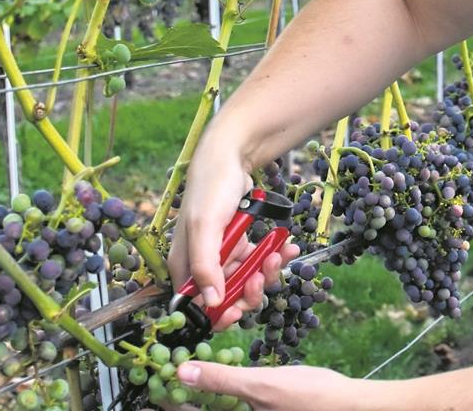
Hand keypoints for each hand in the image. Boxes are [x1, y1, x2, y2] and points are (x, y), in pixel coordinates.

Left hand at [165, 363, 370, 410]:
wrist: (348, 405)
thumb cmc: (309, 399)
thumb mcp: (262, 385)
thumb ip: (222, 380)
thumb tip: (180, 372)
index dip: (166, 400)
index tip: (151, 383)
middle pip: (199, 409)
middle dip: (183, 391)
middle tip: (167, 370)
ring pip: (214, 404)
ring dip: (201, 388)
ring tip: (188, 366)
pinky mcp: (260, 410)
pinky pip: (231, 401)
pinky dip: (221, 387)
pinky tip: (221, 370)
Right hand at [166, 127, 298, 329]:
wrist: (231, 157)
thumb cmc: (212, 189)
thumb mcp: (205, 226)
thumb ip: (205, 265)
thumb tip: (210, 303)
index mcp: (185, 265)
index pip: (197, 306)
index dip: (218, 314)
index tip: (239, 312)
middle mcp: (202, 264)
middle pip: (227, 297)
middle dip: (250, 289)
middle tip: (264, 275)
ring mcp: (223, 254)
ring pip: (247, 280)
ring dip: (267, 271)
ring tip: (280, 253)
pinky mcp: (240, 244)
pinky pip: (258, 261)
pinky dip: (273, 257)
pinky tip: (287, 247)